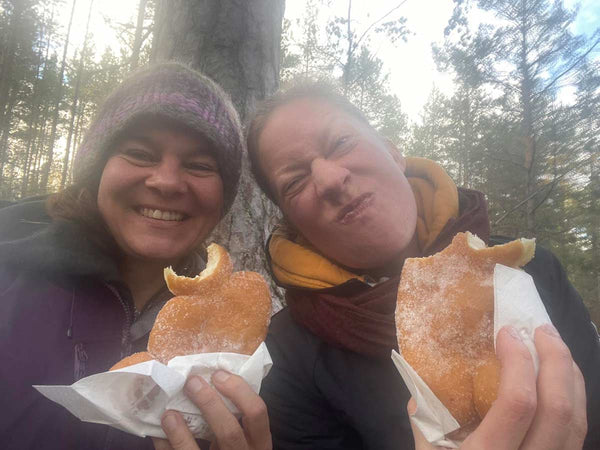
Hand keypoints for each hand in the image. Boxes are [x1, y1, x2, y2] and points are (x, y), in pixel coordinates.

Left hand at [153, 371, 271, 449]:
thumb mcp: (242, 437)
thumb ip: (234, 416)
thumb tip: (208, 381)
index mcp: (259, 442)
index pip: (257, 412)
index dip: (239, 390)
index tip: (219, 375)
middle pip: (230, 430)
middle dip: (210, 403)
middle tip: (192, 383)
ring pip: (205, 447)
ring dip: (184, 427)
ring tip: (172, 405)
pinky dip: (173, 439)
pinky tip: (166, 424)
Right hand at [409, 324, 586, 449]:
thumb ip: (424, 417)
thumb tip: (423, 372)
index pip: (519, 404)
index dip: (519, 361)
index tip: (507, 333)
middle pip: (560, 410)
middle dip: (556, 360)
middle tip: (541, 330)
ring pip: (578, 424)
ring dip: (571, 377)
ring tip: (555, 347)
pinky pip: (578, 437)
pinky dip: (575, 402)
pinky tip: (562, 384)